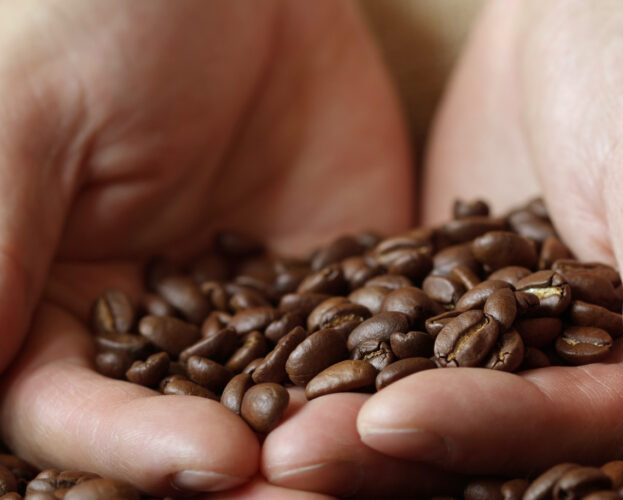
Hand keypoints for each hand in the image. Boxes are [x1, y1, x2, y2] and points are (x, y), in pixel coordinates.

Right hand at [0, 0, 410, 494]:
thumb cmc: (98, 18)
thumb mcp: (29, 119)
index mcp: (53, 305)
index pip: (73, 413)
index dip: (134, 448)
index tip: (213, 459)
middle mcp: (153, 327)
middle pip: (184, 433)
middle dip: (243, 474)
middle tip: (303, 490)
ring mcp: (251, 310)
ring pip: (281, 407)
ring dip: (324, 443)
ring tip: (370, 457)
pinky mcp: (331, 280)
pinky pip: (360, 343)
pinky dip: (390, 377)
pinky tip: (429, 399)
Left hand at [262, 0, 622, 495]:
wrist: (575, 15)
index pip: (559, 419)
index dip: (481, 428)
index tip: (390, 422)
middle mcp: (561, 361)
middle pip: (473, 434)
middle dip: (381, 446)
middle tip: (288, 454)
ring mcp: (486, 332)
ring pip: (410, 395)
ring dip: (335, 416)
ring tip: (261, 430)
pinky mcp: (430, 296)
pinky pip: (373, 337)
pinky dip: (318, 356)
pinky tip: (254, 367)